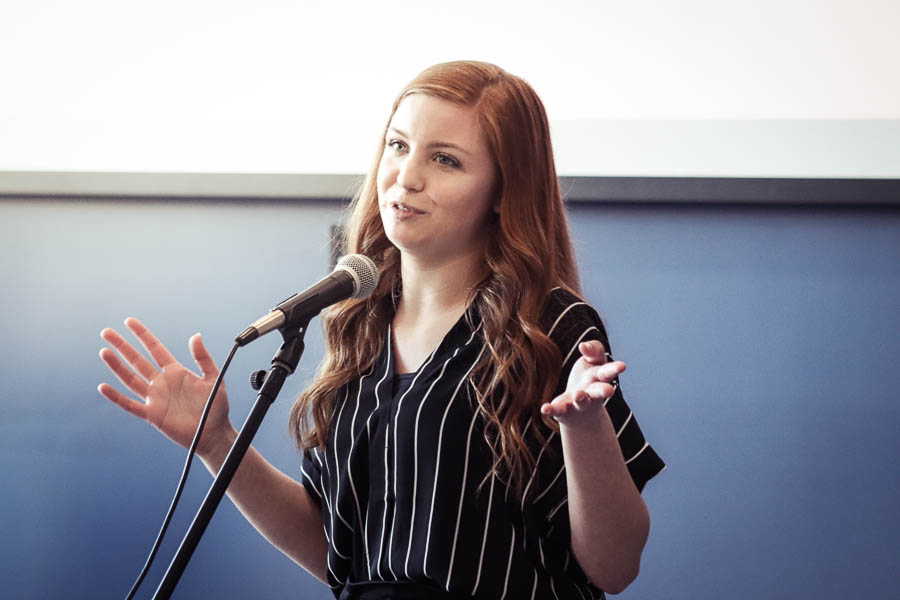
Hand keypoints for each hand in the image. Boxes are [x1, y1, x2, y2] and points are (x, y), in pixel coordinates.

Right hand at [98, 317, 232, 456]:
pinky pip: (130, 405)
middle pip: (137, 360)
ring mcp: (155, 398)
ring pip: (130, 379)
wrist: (214, 433)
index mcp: (175, 371)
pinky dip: (116, 397)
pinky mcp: (152, 415)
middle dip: (122, 346)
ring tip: (104, 352)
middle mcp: (162, 383)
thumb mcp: (214, 378)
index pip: (155, 348)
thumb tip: (195, 335)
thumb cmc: (216, 406)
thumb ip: (203, 358)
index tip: (129, 321)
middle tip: (106, 332)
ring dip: (117, 366)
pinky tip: (103, 387)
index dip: (142, 335)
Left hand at [540, 340, 625, 426]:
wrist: (581, 414)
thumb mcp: (594, 361)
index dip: (614, 368)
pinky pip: (558, 410)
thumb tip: (583, 346)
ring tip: (578, 395)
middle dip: (603, 390)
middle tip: (609, 391)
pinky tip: (545, 408)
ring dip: (581, 399)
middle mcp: (591, 392)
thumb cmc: (589, 379)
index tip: (622, 366)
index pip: (608, 371)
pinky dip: (552, 409)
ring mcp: (578, 403)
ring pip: (581, 401)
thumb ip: (593, 350)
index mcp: (599, 377)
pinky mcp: (564, 410)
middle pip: (599, 391)